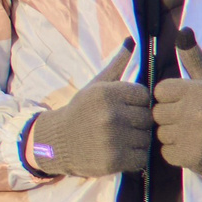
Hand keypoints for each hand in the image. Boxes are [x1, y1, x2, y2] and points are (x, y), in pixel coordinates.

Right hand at [23, 41, 152, 177]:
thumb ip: (116, 65)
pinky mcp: (113, 160)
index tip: (123, 108)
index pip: (144, 95)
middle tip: (122, 126)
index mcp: (106, 93)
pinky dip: (134, 157)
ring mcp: (111, 139)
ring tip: (120, 139)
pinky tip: (120, 152)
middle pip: (147, 118)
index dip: (137, 103)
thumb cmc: (81, 111)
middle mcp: (109, 114)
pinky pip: (141, 157)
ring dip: (137, 140)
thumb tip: (132, 40)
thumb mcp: (95, 86)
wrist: (54, 142)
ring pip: (146, 138)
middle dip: (138, 122)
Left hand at [156, 28, 201, 178]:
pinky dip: (174, 153)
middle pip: (157, 113)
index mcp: (200, 90)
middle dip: (168, 118)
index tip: (184, 103)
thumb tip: (183, 30)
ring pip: (159, 133)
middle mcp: (199, 112)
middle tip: (188, 121)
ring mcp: (196, 136)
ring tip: (190, 135)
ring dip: (170, 136)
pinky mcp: (194, 157)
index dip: (167, 98)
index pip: (159, 91)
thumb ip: (193, 57)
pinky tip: (191, 148)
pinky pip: (165, 153)